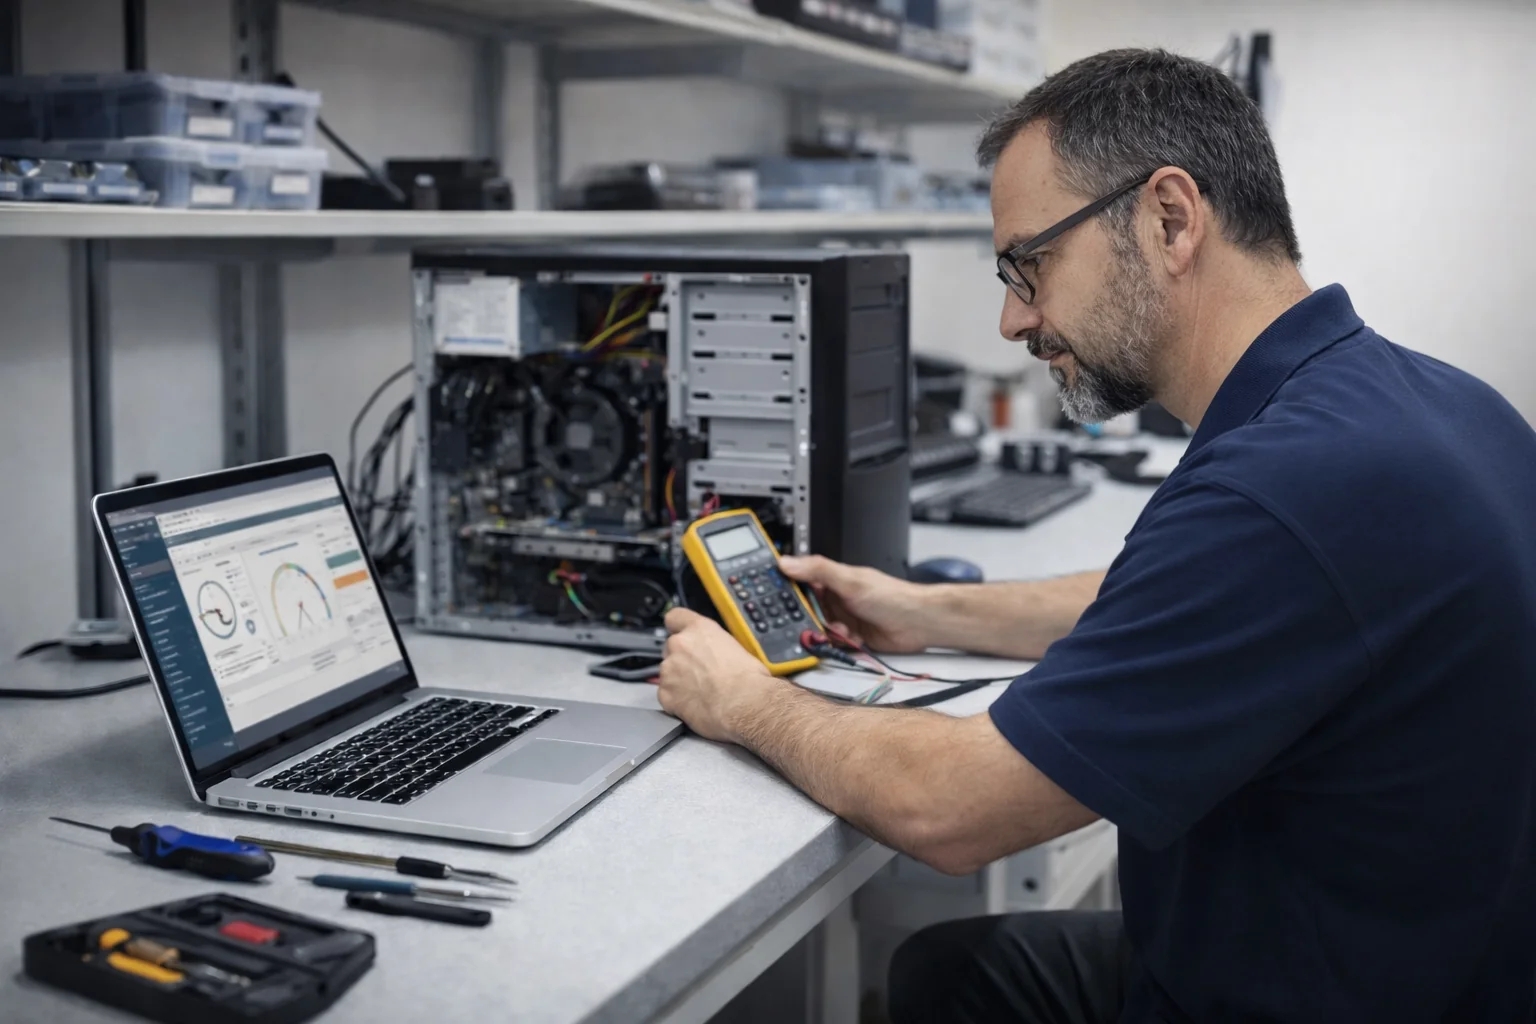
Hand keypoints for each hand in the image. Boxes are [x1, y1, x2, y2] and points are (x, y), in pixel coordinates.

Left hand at [658, 608, 780, 742]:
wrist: (743, 704)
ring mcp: (669, 669)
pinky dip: (676, 700)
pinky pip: (666, 694)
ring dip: (678, 680)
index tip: (682, 634)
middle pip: (671, 647)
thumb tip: (720, 654)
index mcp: (699, 629)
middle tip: (700, 672)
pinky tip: (694, 705)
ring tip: (700, 693)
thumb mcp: (738, 648)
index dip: (678, 627)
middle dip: (682, 659)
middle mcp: (680, 644)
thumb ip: (718, 645)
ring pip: (668, 672)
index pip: (675, 617)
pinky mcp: (665, 693)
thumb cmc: (747, 678)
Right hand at [778, 555, 932, 653]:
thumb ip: (818, 570)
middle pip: (809, 610)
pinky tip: (854, 638)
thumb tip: (788, 562)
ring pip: (821, 628)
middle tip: (813, 621)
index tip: (780, 599)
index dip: (790, 591)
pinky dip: (841, 643)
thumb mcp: (849, 581)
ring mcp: (845, 618)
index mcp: (834, 580)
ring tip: (842, 630)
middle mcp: (838, 598)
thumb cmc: (891, 596)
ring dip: (829, 632)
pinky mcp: (853, 637)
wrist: (918, 623)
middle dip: (810, 618)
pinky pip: (835, 643)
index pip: (803, 582)